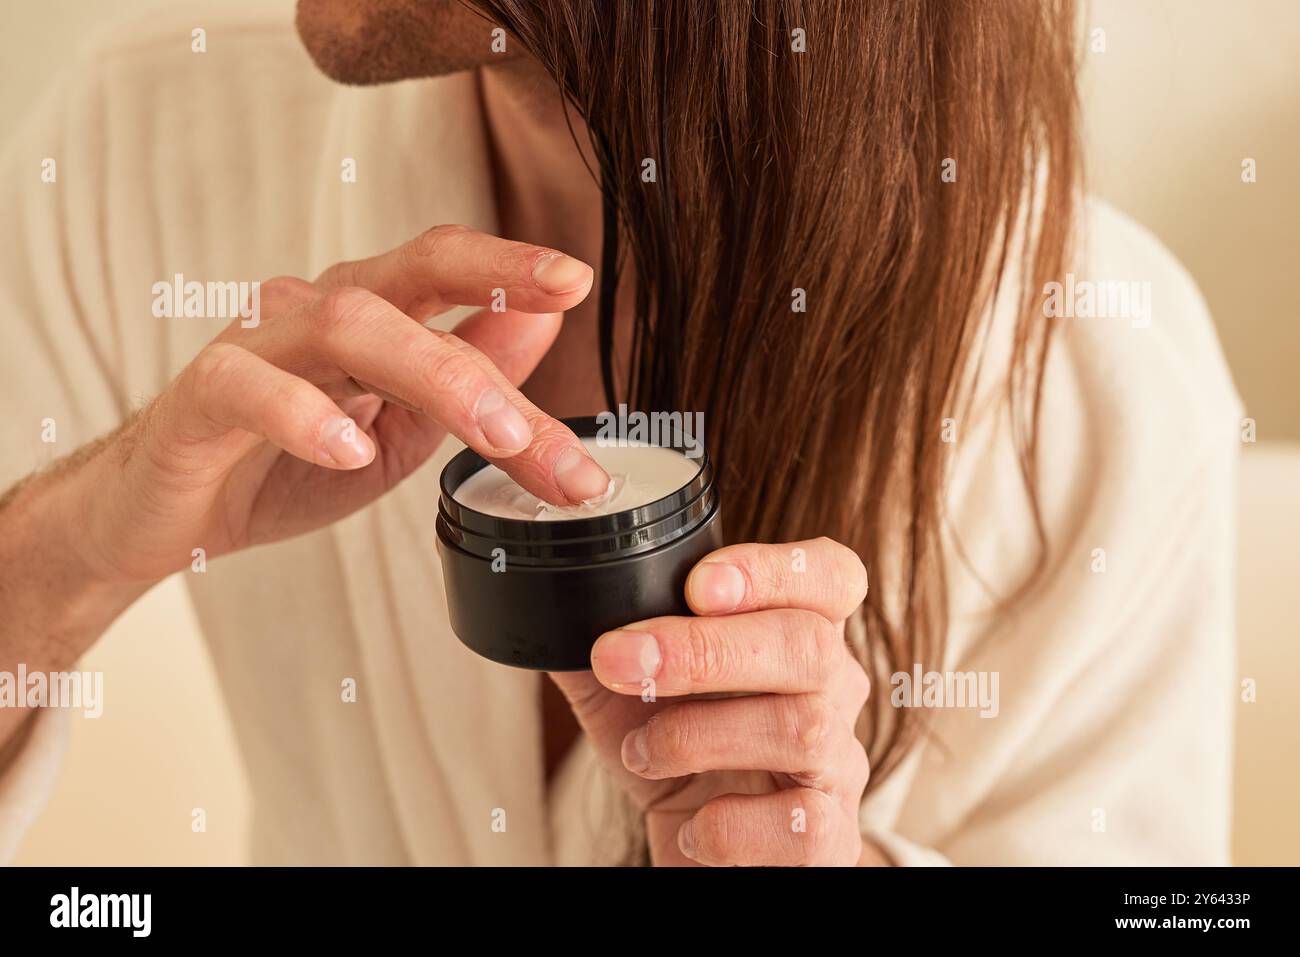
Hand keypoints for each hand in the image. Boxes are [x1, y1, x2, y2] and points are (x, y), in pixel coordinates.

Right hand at [69, 225, 608, 583]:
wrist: (166, 513)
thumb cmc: (286, 464)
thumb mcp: (402, 430)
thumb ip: (467, 377)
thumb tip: (541, 320)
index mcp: (372, 314)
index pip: (447, 271)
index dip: (510, 266)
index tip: (578, 281)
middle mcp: (316, 311)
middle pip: (408, 283)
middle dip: (489, 339)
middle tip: (545, 416)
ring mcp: (257, 347)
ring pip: (344, 325)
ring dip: (431, 375)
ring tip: (492, 435)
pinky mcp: (199, 397)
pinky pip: (248, 386)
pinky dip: (304, 414)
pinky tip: (349, 451)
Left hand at [550, 537, 872, 865]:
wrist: (704, 855)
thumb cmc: (678, 759)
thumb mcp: (627, 693)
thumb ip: (601, 643)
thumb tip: (548, 601)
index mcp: (797, 634)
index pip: (829, 575)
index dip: (774, 569)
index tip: (696, 582)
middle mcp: (833, 691)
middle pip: (808, 644)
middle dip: (705, 649)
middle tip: (622, 661)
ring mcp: (839, 766)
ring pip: (802, 728)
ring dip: (699, 735)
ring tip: (642, 751)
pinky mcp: (830, 840)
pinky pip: (801, 826)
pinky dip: (731, 825)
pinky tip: (695, 825)